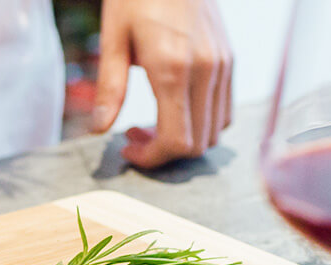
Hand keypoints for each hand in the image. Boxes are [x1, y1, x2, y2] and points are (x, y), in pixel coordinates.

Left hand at [89, 0, 232, 168]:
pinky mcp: (230, 59)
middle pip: (198, 144)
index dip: (152, 159)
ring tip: (153, 121)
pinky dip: (202, 120)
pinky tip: (175, 105)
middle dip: (165, 152)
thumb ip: (110, 88)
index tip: (128, 150)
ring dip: (185, 138)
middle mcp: (206, 72)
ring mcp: (223, 66)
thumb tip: (100, 129)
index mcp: (173, 69)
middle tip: (134, 136)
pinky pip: (225, 108)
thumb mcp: (114, 38)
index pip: (176, 141)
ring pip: (216, 130)